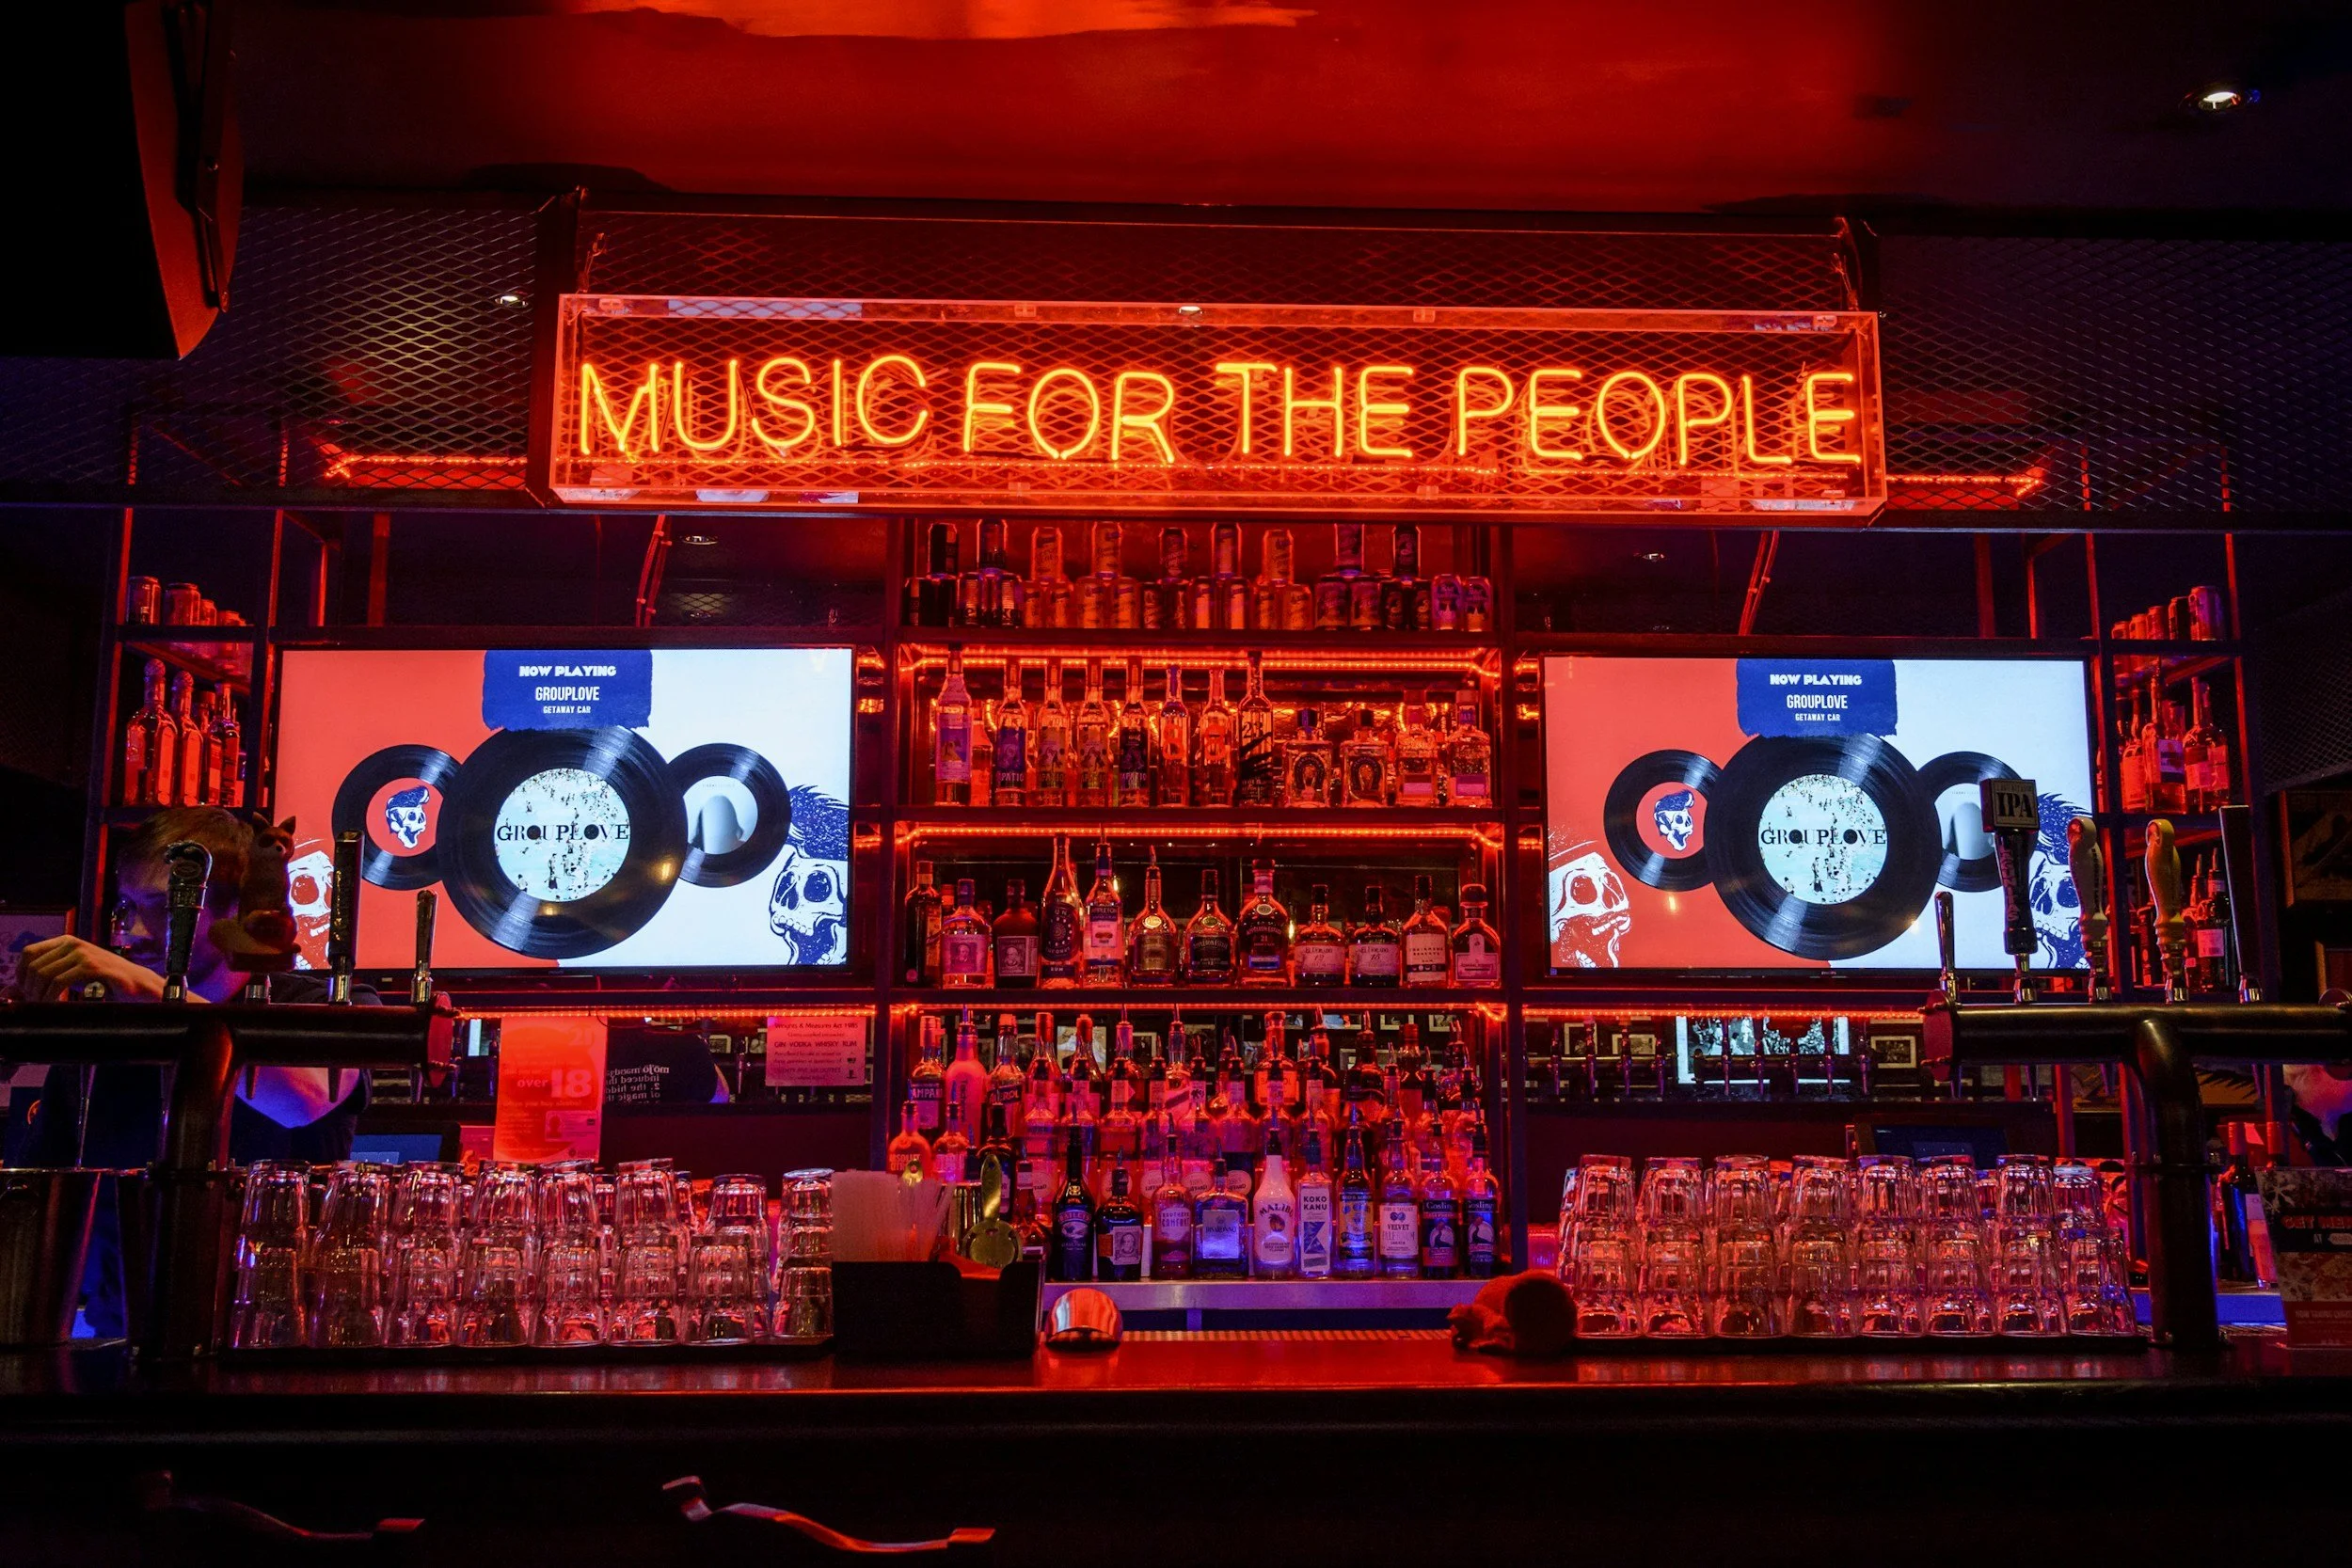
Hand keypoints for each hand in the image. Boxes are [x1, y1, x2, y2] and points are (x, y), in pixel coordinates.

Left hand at [20, 936, 164, 1000]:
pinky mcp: (92, 966)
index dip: (21, 975)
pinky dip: (51, 997)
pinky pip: (59, 982)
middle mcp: (73, 943)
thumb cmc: (105, 982)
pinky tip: (55, 1006)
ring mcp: (83, 953)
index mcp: (66, 941)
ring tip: (45, 1007)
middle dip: (30, 989)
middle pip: (34, 966)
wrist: (139, 985)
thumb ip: (42, 982)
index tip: (26, 993)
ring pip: (44, 974)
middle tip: (37, 1005)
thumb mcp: (71, 977)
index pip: (28, 953)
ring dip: (39, 995)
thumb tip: (7, 993)